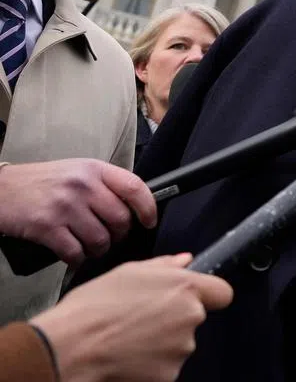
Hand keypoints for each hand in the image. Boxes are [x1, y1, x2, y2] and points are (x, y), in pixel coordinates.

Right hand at [0, 160, 156, 264]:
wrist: (0, 189)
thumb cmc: (42, 183)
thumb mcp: (77, 171)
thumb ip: (104, 184)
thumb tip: (134, 207)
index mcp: (94, 169)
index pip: (135, 187)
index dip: (148, 208)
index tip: (149, 222)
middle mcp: (83, 185)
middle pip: (120, 219)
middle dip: (119, 235)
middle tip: (111, 238)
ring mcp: (65, 206)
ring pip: (100, 240)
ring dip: (99, 249)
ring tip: (90, 246)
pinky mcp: (47, 227)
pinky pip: (75, 253)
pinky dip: (77, 259)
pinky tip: (73, 255)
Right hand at [31, 253, 232, 381]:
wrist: (70, 348)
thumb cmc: (93, 309)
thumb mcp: (127, 272)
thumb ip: (164, 265)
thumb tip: (185, 261)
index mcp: (184, 288)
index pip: (222, 292)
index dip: (208, 295)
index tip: (192, 297)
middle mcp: (190, 317)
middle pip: (194, 318)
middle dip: (174, 319)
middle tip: (141, 319)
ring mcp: (181, 349)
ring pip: (178, 343)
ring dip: (161, 342)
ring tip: (128, 337)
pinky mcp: (168, 375)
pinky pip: (165, 366)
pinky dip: (150, 364)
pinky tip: (127, 356)